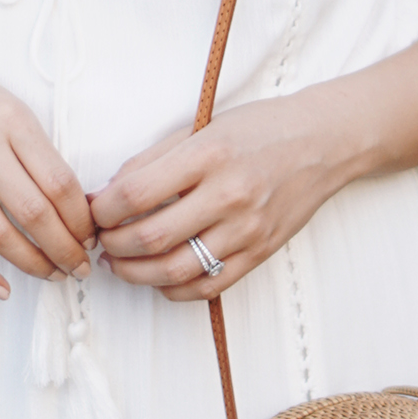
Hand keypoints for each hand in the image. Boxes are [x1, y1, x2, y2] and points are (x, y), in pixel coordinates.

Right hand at [0, 28, 95, 299]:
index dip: (82, 220)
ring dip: (32, 263)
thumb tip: (72, 203)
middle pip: (35, 213)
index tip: (92, 236)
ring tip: (52, 275)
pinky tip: (2, 288)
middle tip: (81, 266)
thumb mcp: (8, 105)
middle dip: (66, 250)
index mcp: (12, 120)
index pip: (60, 183)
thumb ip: (36, 149)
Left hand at [90, 92, 352, 300]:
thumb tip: (105, 194)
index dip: (103, 210)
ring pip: (176, 270)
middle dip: (113, 245)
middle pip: (151, 237)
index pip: (136, 194)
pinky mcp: (261, 252)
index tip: (95, 212)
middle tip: (102, 241)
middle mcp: (229, 194)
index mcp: (208, 155)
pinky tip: (159, 279)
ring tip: (120, 264)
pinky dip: (175, 290)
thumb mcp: (202, 128)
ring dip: (136, 274)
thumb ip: (153, 160)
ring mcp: (247, 228)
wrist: (323, 142)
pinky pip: (209, 285)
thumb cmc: (259, 129)